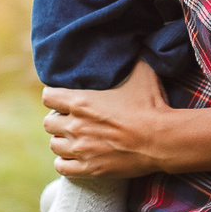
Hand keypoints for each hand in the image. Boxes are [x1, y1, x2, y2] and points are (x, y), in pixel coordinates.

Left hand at [42, 62, 170, 177]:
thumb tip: (140, 42)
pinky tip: (75, 159)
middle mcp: (75, 125)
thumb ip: (135, 58)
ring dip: (62, 142)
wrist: (162, 140)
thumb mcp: (143, 75)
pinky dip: (65, 163)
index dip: (54, 97)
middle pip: (48, 123)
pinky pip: (61, 168)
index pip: (48, 97)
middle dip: (58, 121)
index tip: (62, 100)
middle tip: (72, 121)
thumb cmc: (151, 106)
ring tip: (74, 140)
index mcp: (81, 101)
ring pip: (54, 146)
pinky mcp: (89, 169)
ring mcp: (81, 149)